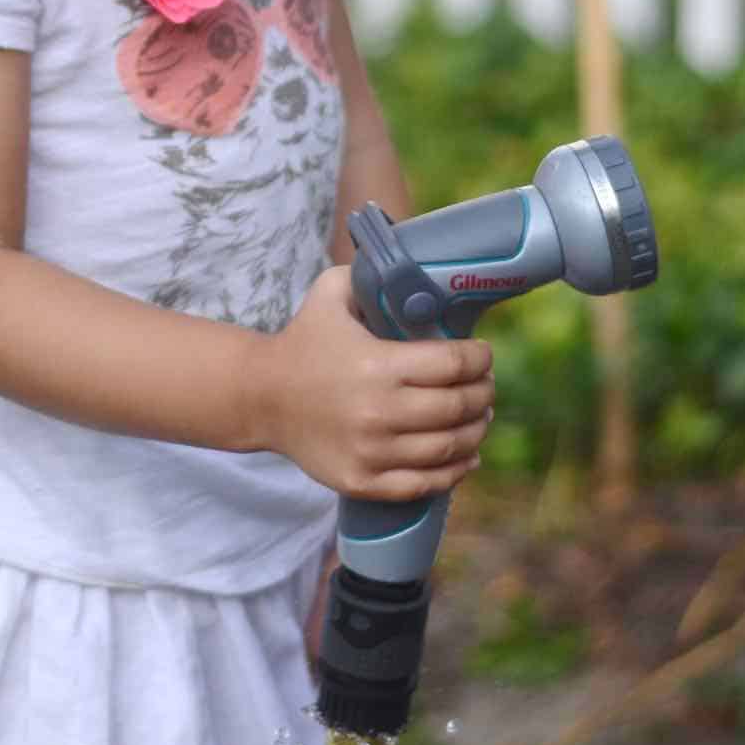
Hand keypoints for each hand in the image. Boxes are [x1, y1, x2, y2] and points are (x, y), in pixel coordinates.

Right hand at [258, 265, 493, 503]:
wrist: (260, 397)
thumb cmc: (303, 342)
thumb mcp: (329, 294)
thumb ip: (369, 273)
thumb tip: (410, 261)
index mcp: (377, 364)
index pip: (454, 364)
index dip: (479, 358)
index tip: (482, 354)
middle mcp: (378, 411)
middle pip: (458, 407)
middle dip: (483, 393)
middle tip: (485, 385)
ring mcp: (371, 451)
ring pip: (449, 448)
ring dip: (475, 432)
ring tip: (480, 418)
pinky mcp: (363, 480)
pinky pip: (425, 483)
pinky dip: (455, 472)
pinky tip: (467, 457)